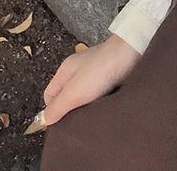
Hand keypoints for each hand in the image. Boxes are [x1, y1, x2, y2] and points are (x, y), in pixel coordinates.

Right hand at [27, 34, 141, 131]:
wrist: (133, 52)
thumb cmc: (100, 71)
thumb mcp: (73, 92)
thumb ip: (56, 107)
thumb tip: (43, 121)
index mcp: (66, 70)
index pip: (49, 96)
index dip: (53, 111)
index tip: (62, 124)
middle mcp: (80, 69)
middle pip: (68, 96)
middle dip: (71, 111)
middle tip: (78, 125)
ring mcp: (98, 70)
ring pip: (86, 95)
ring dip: (88, 106)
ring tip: (93, 118)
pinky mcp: (113, 73)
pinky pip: (102, 91)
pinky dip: (103, 100)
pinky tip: (106, 107)